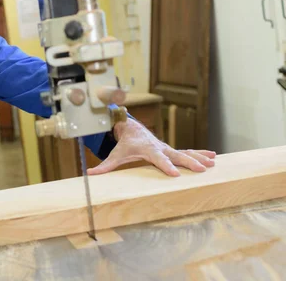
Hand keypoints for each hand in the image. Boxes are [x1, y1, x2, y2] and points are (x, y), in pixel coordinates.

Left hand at [87, 118, 215, 176]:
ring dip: (199, 157)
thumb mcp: (115, 154)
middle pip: (176, 155)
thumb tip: (90, 174)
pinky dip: (201, 153)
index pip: (158, 159)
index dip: (165, 166)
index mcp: (148, 149)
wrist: (133, 129)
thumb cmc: (125, 143)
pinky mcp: (172, 150)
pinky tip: (214, 158)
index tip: (175, 174)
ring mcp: (168, 148)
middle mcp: (160, 147)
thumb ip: (105, 166)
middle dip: (189, 162)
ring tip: (213, 163)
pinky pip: (188, 152)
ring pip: (185, 152)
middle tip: (202, 169)